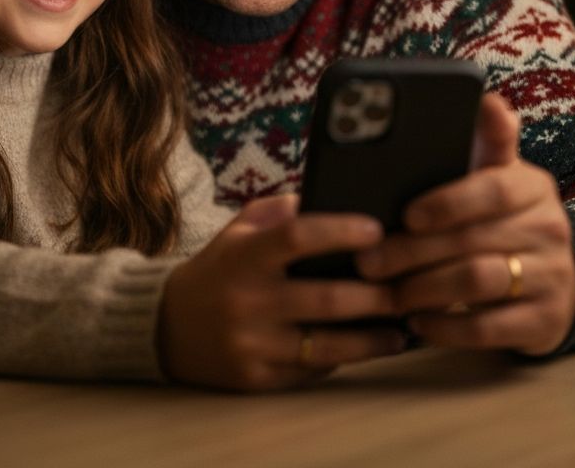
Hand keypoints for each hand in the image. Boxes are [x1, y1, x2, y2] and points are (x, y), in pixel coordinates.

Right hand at [157, 194, 405, 390]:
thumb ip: (282, 211)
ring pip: (328, 345)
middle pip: (326, 299)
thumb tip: (335, 196)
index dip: (340, 231)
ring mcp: (253, 344)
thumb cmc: (220, 269)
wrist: (167, 325)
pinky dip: (343, 359)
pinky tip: (367, 348)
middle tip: (407, 286)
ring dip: (373, 338)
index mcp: (244, 256)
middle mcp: (248, 300)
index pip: (297, 237)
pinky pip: (312, 371)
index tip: (377, 229)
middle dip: (376, 295)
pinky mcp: (257, 379)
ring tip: (401, 328)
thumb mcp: (239, 230)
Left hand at [355, 93, 574, 355]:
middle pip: (470, 240)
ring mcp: (554, 276)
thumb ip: (485, 142)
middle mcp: (550, 227)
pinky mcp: (548, 321)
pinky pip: (490, 328)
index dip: (447, 202)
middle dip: (410, 252)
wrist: (557, 276)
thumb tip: (484, 98)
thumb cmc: (500, 216)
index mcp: (530, 185)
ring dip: (423, 290)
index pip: (490, 188)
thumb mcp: (495, 176)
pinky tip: (418, 324)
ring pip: (477, 282)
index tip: (407, 214)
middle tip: (367, 262)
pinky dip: (447, 328)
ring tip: (387, 294)